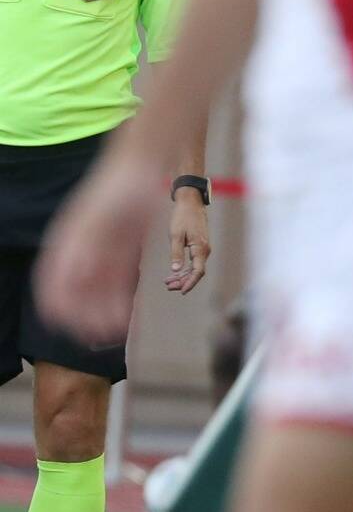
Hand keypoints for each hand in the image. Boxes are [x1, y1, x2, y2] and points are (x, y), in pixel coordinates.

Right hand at [34, 150, 157, 345]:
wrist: (142, 172)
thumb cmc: (116, 192)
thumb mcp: (100, 223)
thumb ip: (85, 251)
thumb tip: (74, 281)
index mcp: (66, 247)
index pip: (52, 288)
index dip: (59, 311)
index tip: (70, 329)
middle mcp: (80, 255)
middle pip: (75, 297)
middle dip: (85, 320)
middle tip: (101, 339)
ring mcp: (100, 256)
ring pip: (96, 295)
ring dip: (103, 316)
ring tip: (117, 333)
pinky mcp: (121, 255)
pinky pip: (117, 285)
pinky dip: (118, 302)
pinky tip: (127, 317)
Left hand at [165, 192, 209, 293]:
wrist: (191, 203)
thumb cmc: (182, 217)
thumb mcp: (175, 234)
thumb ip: (176, 253)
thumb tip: (175, 270)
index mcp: (200, 248)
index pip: (198, 271)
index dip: (190, 282)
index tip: (181, 291)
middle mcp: (204, 250)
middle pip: (196, 272)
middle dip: (183, 281)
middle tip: (168, 287)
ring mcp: (203, 249)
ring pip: (195, 268)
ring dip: (183, 276)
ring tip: (168, 282)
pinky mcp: (199, 246)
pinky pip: (194, 262)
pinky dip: (184, 269)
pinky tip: (174, 273)